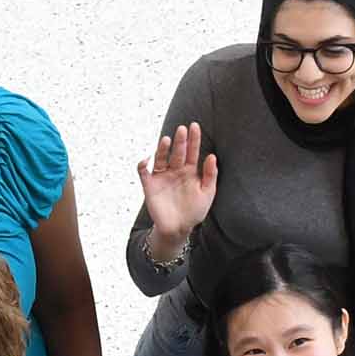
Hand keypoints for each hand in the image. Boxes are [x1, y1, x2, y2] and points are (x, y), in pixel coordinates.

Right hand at [136, 122, 217, 241]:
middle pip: (177, 152)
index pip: (192, 151)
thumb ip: (211, 175)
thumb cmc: (194, 211)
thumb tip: (212, 156)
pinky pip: (143, 172)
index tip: (194, 126)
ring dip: (162, 149)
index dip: (193, 139)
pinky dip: (142, 165)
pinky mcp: (150, 186)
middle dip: (180, 141)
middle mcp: (175, 170)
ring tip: (166, 140)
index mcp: (190, 171)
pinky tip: (146, 160)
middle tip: (182, 130)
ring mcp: (162, 177)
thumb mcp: (207, 193)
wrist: (178, 229)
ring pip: (161, 158)